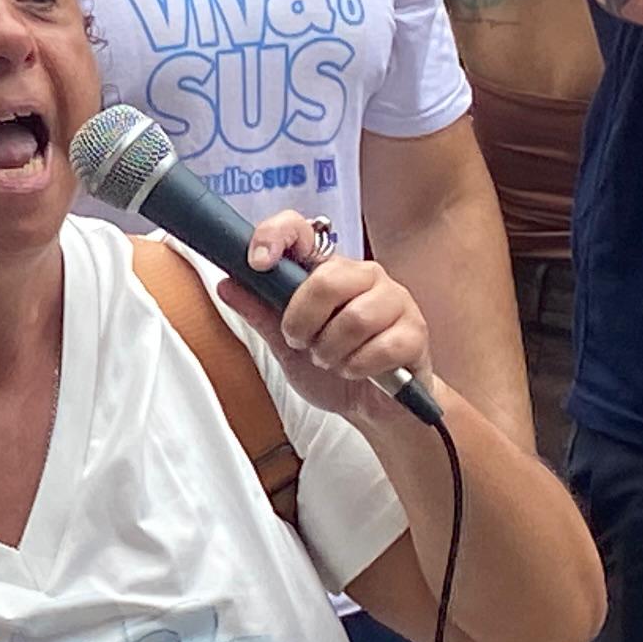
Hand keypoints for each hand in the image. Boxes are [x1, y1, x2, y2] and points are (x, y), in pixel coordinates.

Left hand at [224, 209, 433, 421]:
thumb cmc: (334, 371)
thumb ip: (260, 314)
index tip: (258, 262)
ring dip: (332, 351)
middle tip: (302, 343)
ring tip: (332, 362)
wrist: (373, 411)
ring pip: (355, 318)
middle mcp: (364, 277)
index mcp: (329, 271)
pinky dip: (358, 367)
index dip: (276, 236)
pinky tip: (356, 371)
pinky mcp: (415, 333)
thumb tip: (226, 284)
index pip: (302, 230)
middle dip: (303, 321)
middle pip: (327, 279)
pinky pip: (381, 346)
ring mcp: (394, 301)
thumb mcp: (286, 345)